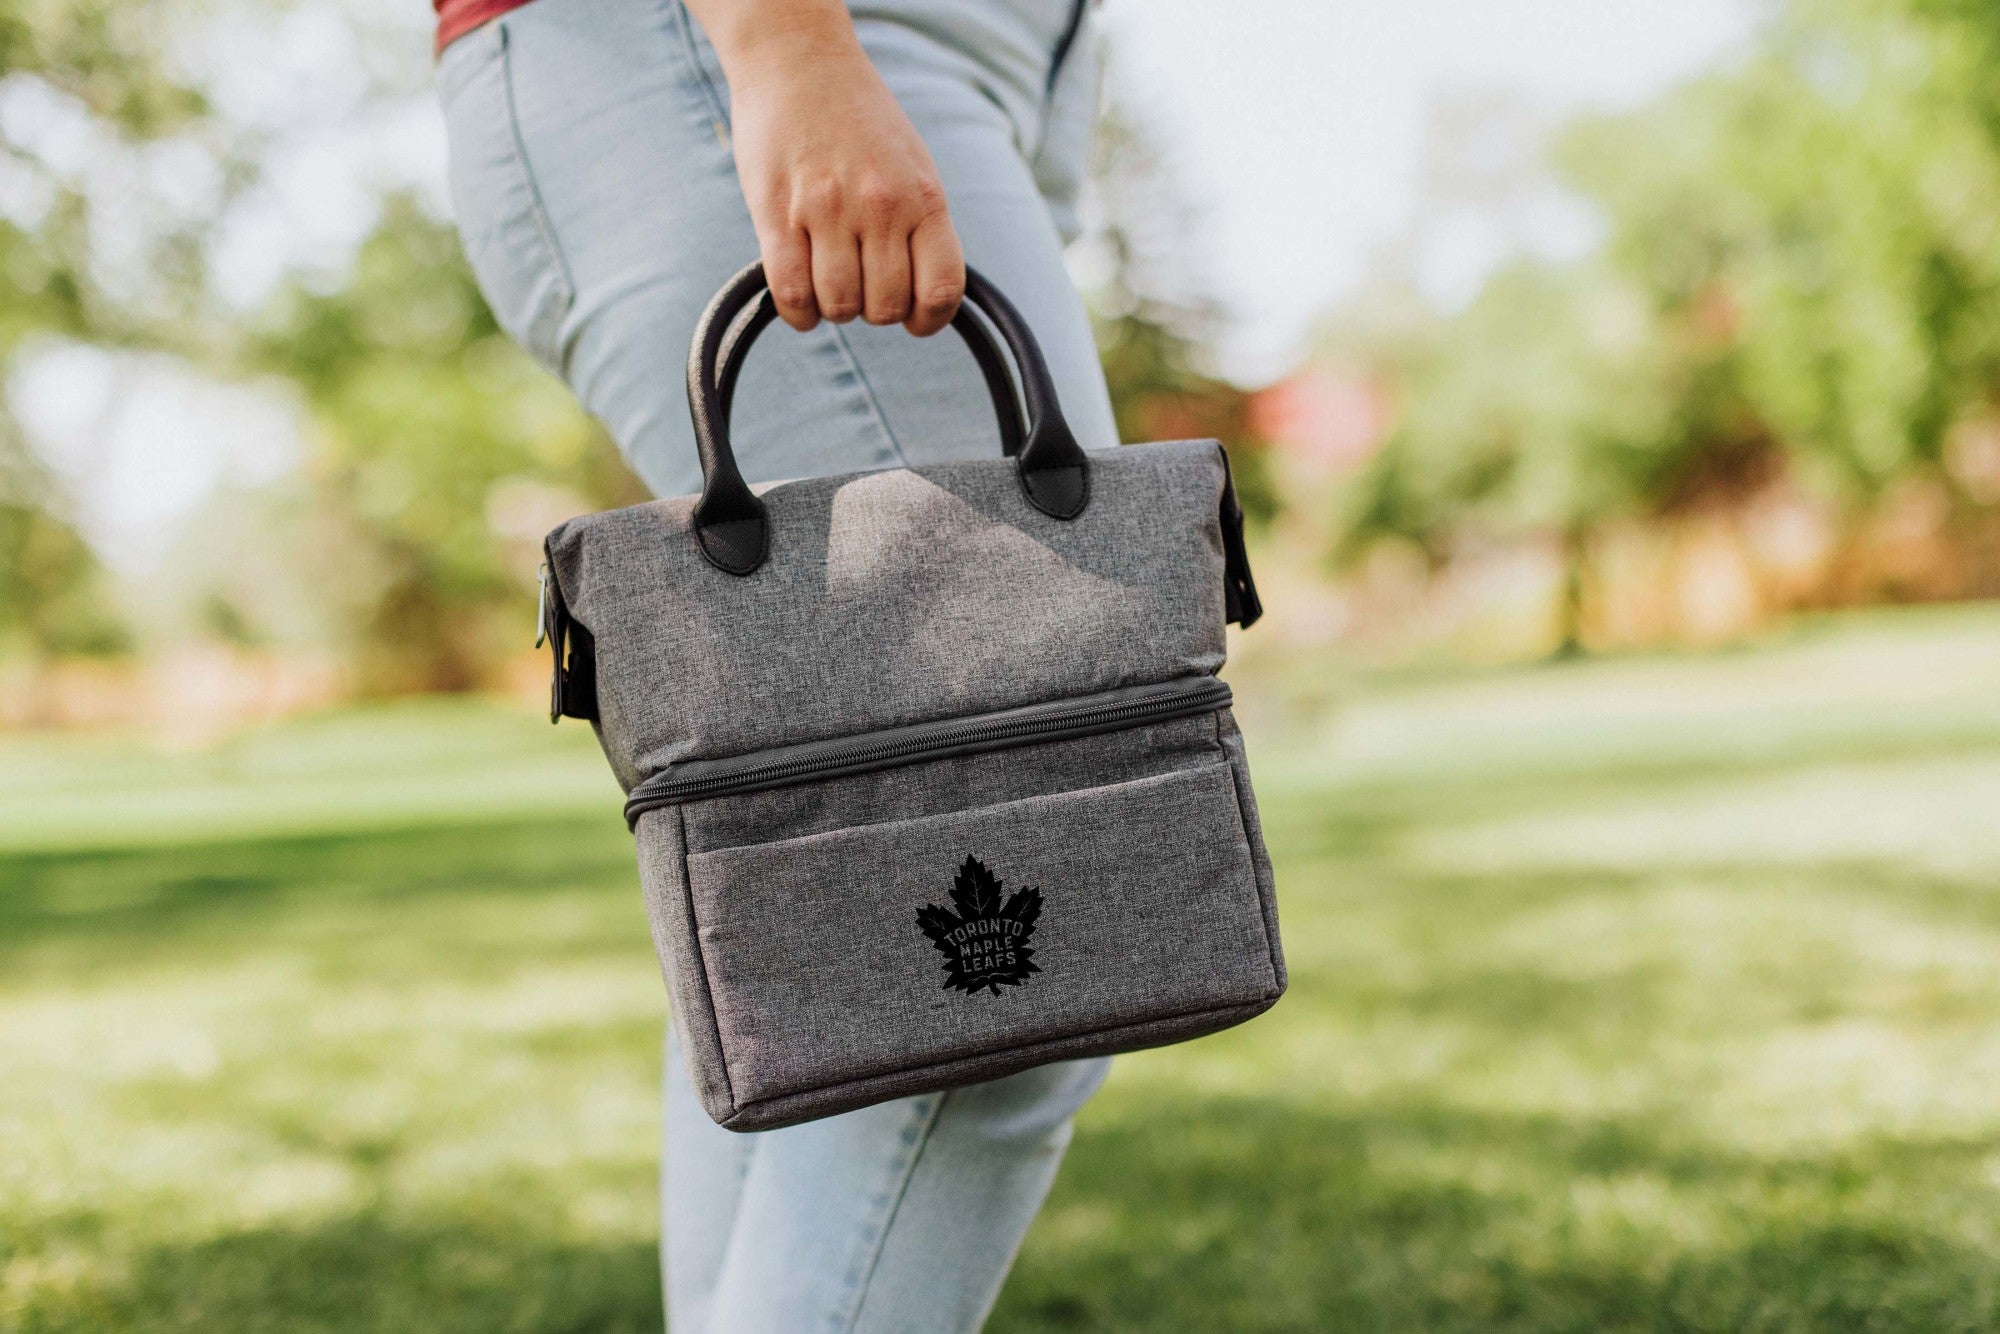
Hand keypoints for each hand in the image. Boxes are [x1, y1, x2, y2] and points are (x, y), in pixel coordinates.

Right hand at [695, 1, 964, 335]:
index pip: (942, 289)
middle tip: (861, 285)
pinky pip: (793, 294)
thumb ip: (921, 223)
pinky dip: (799, 314)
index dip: (929, 320)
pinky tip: (801, 303)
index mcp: (924, 196)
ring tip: (828, 281)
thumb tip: (925, 293)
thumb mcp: (912, 165)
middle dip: (874, 310)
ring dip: (835, 309)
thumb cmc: (858, 119)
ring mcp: (828, 210)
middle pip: (886, 307)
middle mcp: (881, 206)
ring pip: (841, 306)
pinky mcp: (778, 214)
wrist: (799, 61)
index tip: (915, 319)